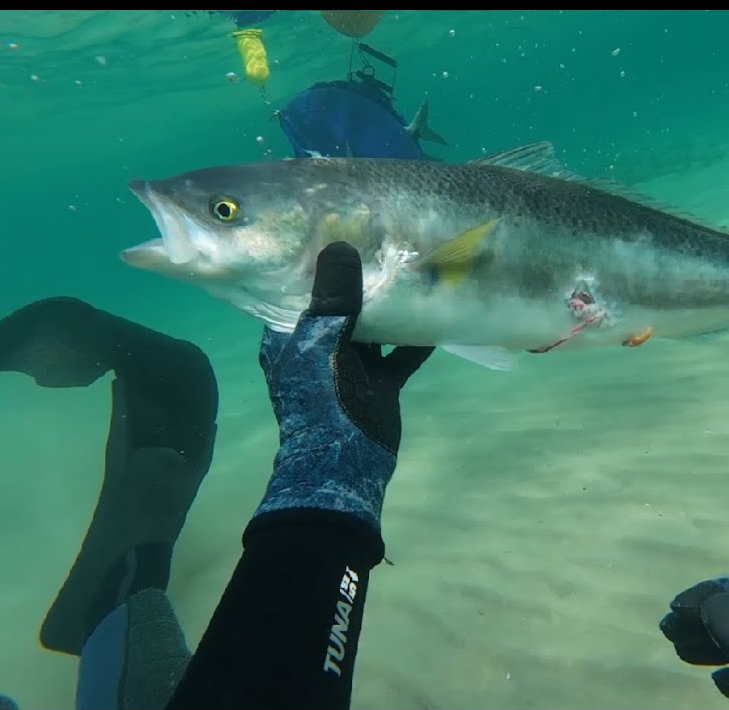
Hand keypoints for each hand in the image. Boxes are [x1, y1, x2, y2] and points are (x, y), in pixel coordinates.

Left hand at [253, 241, 433, 530]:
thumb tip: (341, 245)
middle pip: (340, 303)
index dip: (317, 261)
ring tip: (416, 266)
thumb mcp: (322, 342)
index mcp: (289, 335)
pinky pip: (400, 353)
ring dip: (392, 304)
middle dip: (361, 278)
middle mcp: (317, 345)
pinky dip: (417, 337)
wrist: (343, 464)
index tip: (341, 227)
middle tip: (388, 237)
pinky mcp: (378, 383)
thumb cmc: (320, 399)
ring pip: (372, 325)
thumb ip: (333, 296)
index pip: (300, 288)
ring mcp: (349, 365)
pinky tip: (439, 312)